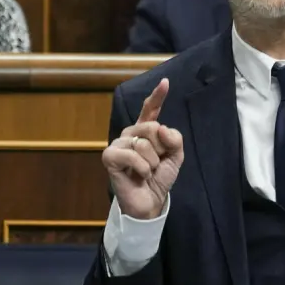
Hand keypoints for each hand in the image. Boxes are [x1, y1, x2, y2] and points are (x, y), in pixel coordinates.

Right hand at [103, 78, 184, 219]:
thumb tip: (161, 128)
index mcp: (145, 131)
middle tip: (156, 163)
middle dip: (160, 148)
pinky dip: (142, 168)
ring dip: (152, 162)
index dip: (157, 96)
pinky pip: (132, 154)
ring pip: (143, 143)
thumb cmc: (159, 178)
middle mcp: (129, 134)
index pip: (150, 110)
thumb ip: (174, 139)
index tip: (165, 82)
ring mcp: (118, 144)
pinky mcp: (109, 157)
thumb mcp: (175, 157)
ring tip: (147, 172)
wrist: (150, 202)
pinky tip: (140, 176)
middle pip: (151, 127)